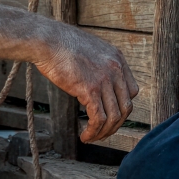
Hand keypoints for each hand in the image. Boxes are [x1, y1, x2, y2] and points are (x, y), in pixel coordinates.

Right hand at [33, 24, 139, 141]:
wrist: (47, 40)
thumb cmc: (60, 45)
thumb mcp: (89, 51)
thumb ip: (99, 66)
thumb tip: (96, 83)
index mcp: (117, 58)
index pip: (131, 91)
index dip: (121, 107)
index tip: (109, 115)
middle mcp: (115, 69)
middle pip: (126, 107)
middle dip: (115, 124)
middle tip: (102, 132)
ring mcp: (104, 79)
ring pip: (114, 117)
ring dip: (104, 132)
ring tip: (91, 138)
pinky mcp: (90, 89)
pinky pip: (98, 119)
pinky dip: (93, 132)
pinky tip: (85, 136)